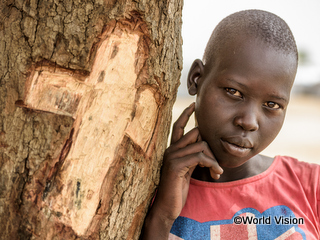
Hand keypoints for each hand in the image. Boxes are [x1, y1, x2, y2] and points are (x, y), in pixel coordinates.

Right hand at [141, 103, 222, 238]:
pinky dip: (212, 164)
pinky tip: (215, 174)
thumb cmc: (177, 190)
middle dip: (211, 146)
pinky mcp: (175, 165)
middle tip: (216, 163)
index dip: (185, 115)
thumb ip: (193, 158)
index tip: (193, 104)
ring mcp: (172, 156)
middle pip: (196, 133)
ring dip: (214, 159)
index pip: (178, 127)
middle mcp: (170, 150)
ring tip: (216, 171)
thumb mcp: (187, 170)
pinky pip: (200, 156)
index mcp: (172, 150)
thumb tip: (205, 149)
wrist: (166, 207)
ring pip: (201, 144)